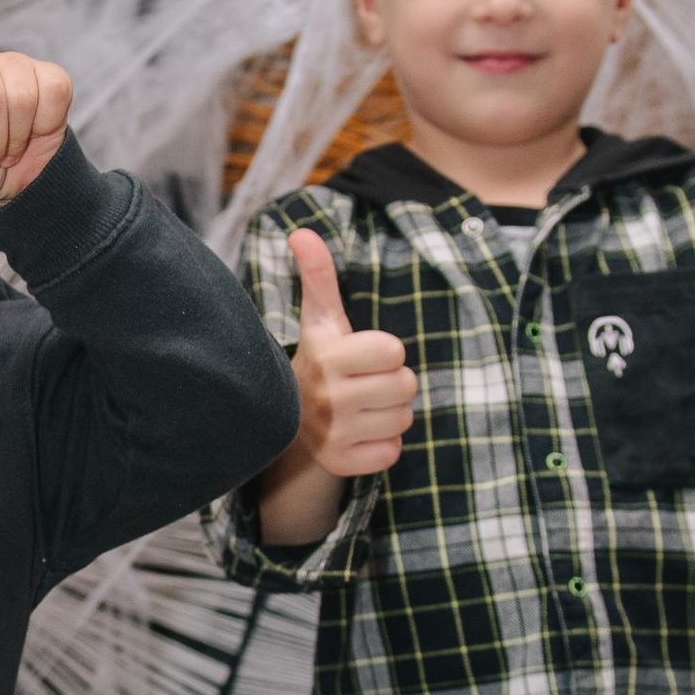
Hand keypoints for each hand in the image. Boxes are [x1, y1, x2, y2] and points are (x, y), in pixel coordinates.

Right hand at [285, 228, 414, 475]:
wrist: (287, 419)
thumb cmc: (321, 359)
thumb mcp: (321, 319)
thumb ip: (318, 275)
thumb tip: (300, 231)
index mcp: (328, 357)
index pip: (395, 351)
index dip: (387, 352)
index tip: (364, 356)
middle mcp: (327, 397)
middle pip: (406, 385)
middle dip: (393, 384)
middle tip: (366, 384)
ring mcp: (333, 434)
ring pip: (403, 419)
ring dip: (390, 414)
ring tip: (363, 408)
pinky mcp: (340, 464)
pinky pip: (392, 453)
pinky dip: (384, 445)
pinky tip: (361, 433)